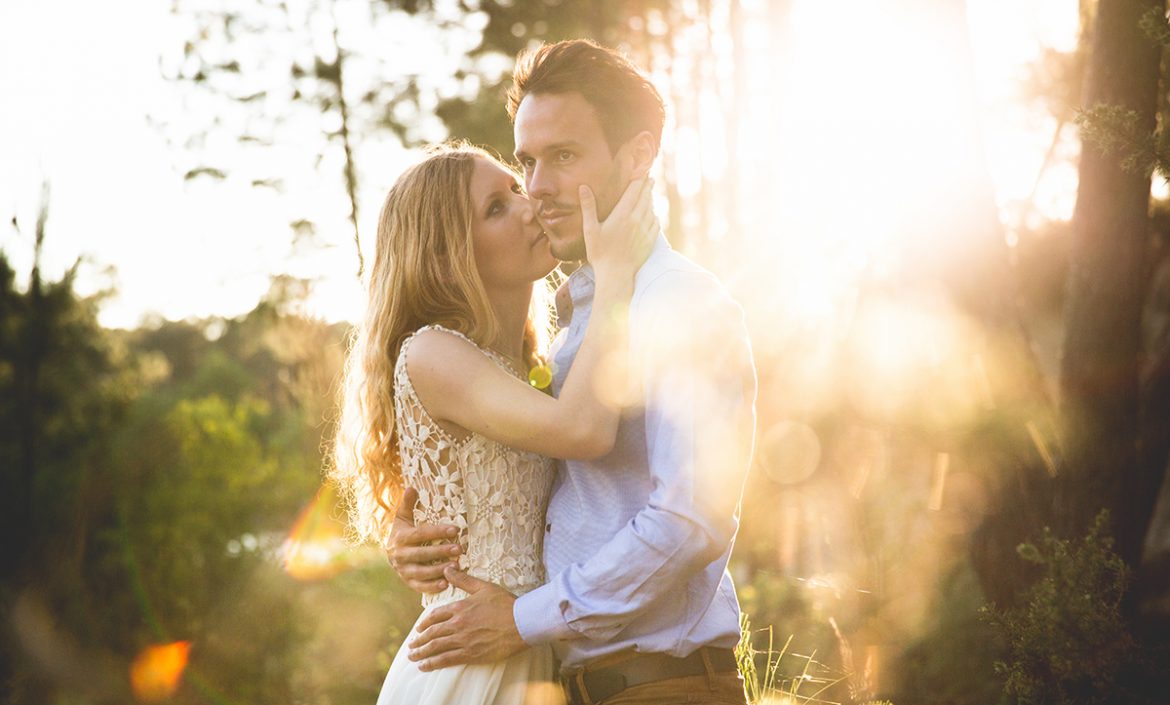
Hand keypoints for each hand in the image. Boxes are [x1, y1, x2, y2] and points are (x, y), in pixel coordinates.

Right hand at [384, 487, 461, 593]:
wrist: (391, 553)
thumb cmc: (403, 532)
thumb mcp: (403, 518)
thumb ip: (407, 504)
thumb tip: (411, 487)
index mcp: (400, 538)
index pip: (420, 534)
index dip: (437, 532)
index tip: (455, 530)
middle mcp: (399, 556)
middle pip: (422, 554)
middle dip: (441, 552)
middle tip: (460, 549)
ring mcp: (403, 570)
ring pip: (421, 572)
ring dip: (439, 570)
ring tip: (456, 566)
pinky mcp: (408, 581)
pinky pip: (420, 586)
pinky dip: (432, 586)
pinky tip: (446, 583)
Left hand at [406, 567, 526, 670]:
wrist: (521, 622)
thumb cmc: (505, 604)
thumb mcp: (483, 587)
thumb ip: (463, 580)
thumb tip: (447, 568)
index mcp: (459, 608)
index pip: (435, 616)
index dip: (425, 624)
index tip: (419, 629)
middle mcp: (457, 624)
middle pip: (432, 633)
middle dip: (418, 640)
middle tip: (411, 646)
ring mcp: (462, 640)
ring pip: (435, 647)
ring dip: (421, 653)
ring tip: (413, 657)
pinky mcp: (470, 654)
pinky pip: (445, 660)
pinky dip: (432, 663)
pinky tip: (425, 666)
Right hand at [581, 177, 658, 281]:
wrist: (616, 274)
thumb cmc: (600, 253)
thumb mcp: (590, 229)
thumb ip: (589, 207)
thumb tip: (584, 187)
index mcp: (622, 214)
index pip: (634, 191)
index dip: (639, 179)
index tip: (641, 171)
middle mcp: (637, 220)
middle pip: (645, 197)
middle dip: (647, 185)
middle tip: (649, 177)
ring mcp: (645, 230)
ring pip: (651, 208)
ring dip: (651, 199)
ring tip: (650, 192)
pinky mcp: (650, 240)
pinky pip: (655, 223)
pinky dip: (654, 215)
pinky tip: (652, 213)